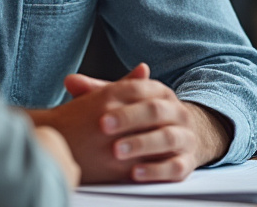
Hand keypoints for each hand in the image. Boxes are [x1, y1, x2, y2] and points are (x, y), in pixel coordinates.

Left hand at [29, 63, 230, 183]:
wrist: (181, 138)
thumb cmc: (142, 119)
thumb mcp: (124, 102)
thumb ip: (98, 92)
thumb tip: (69, 81)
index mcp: (160, 93)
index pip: (142, 90)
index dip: (121, 101)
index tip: (100, 118)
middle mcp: (177, 112)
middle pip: (155, 111)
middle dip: (129, 119)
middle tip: (104, 129)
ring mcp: (184, 136)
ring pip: (167, 137)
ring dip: (142, 144)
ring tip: (117, 151)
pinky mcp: (187, 162)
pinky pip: (175, 166)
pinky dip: (156, 170)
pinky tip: (135, 173)